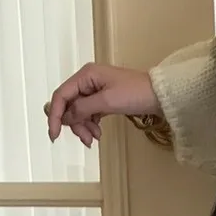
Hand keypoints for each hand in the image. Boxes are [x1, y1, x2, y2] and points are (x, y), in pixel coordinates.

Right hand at [45, 63, 159, 148]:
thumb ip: (83, 108)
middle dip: (74, 124)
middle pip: (70, 105)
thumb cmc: (138, 93)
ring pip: (79, 111)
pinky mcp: (104, 99)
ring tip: (94, 139)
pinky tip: (98, 134)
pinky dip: (91, 124)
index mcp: (86, 75)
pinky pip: (90, 113)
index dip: (55, 115)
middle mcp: (88, 80)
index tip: (54, 134)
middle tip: (86, 140)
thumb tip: (65, 117)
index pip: (61, 95)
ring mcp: (96, 90)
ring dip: (83, 127)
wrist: (161, 95)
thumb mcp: (107, 101)